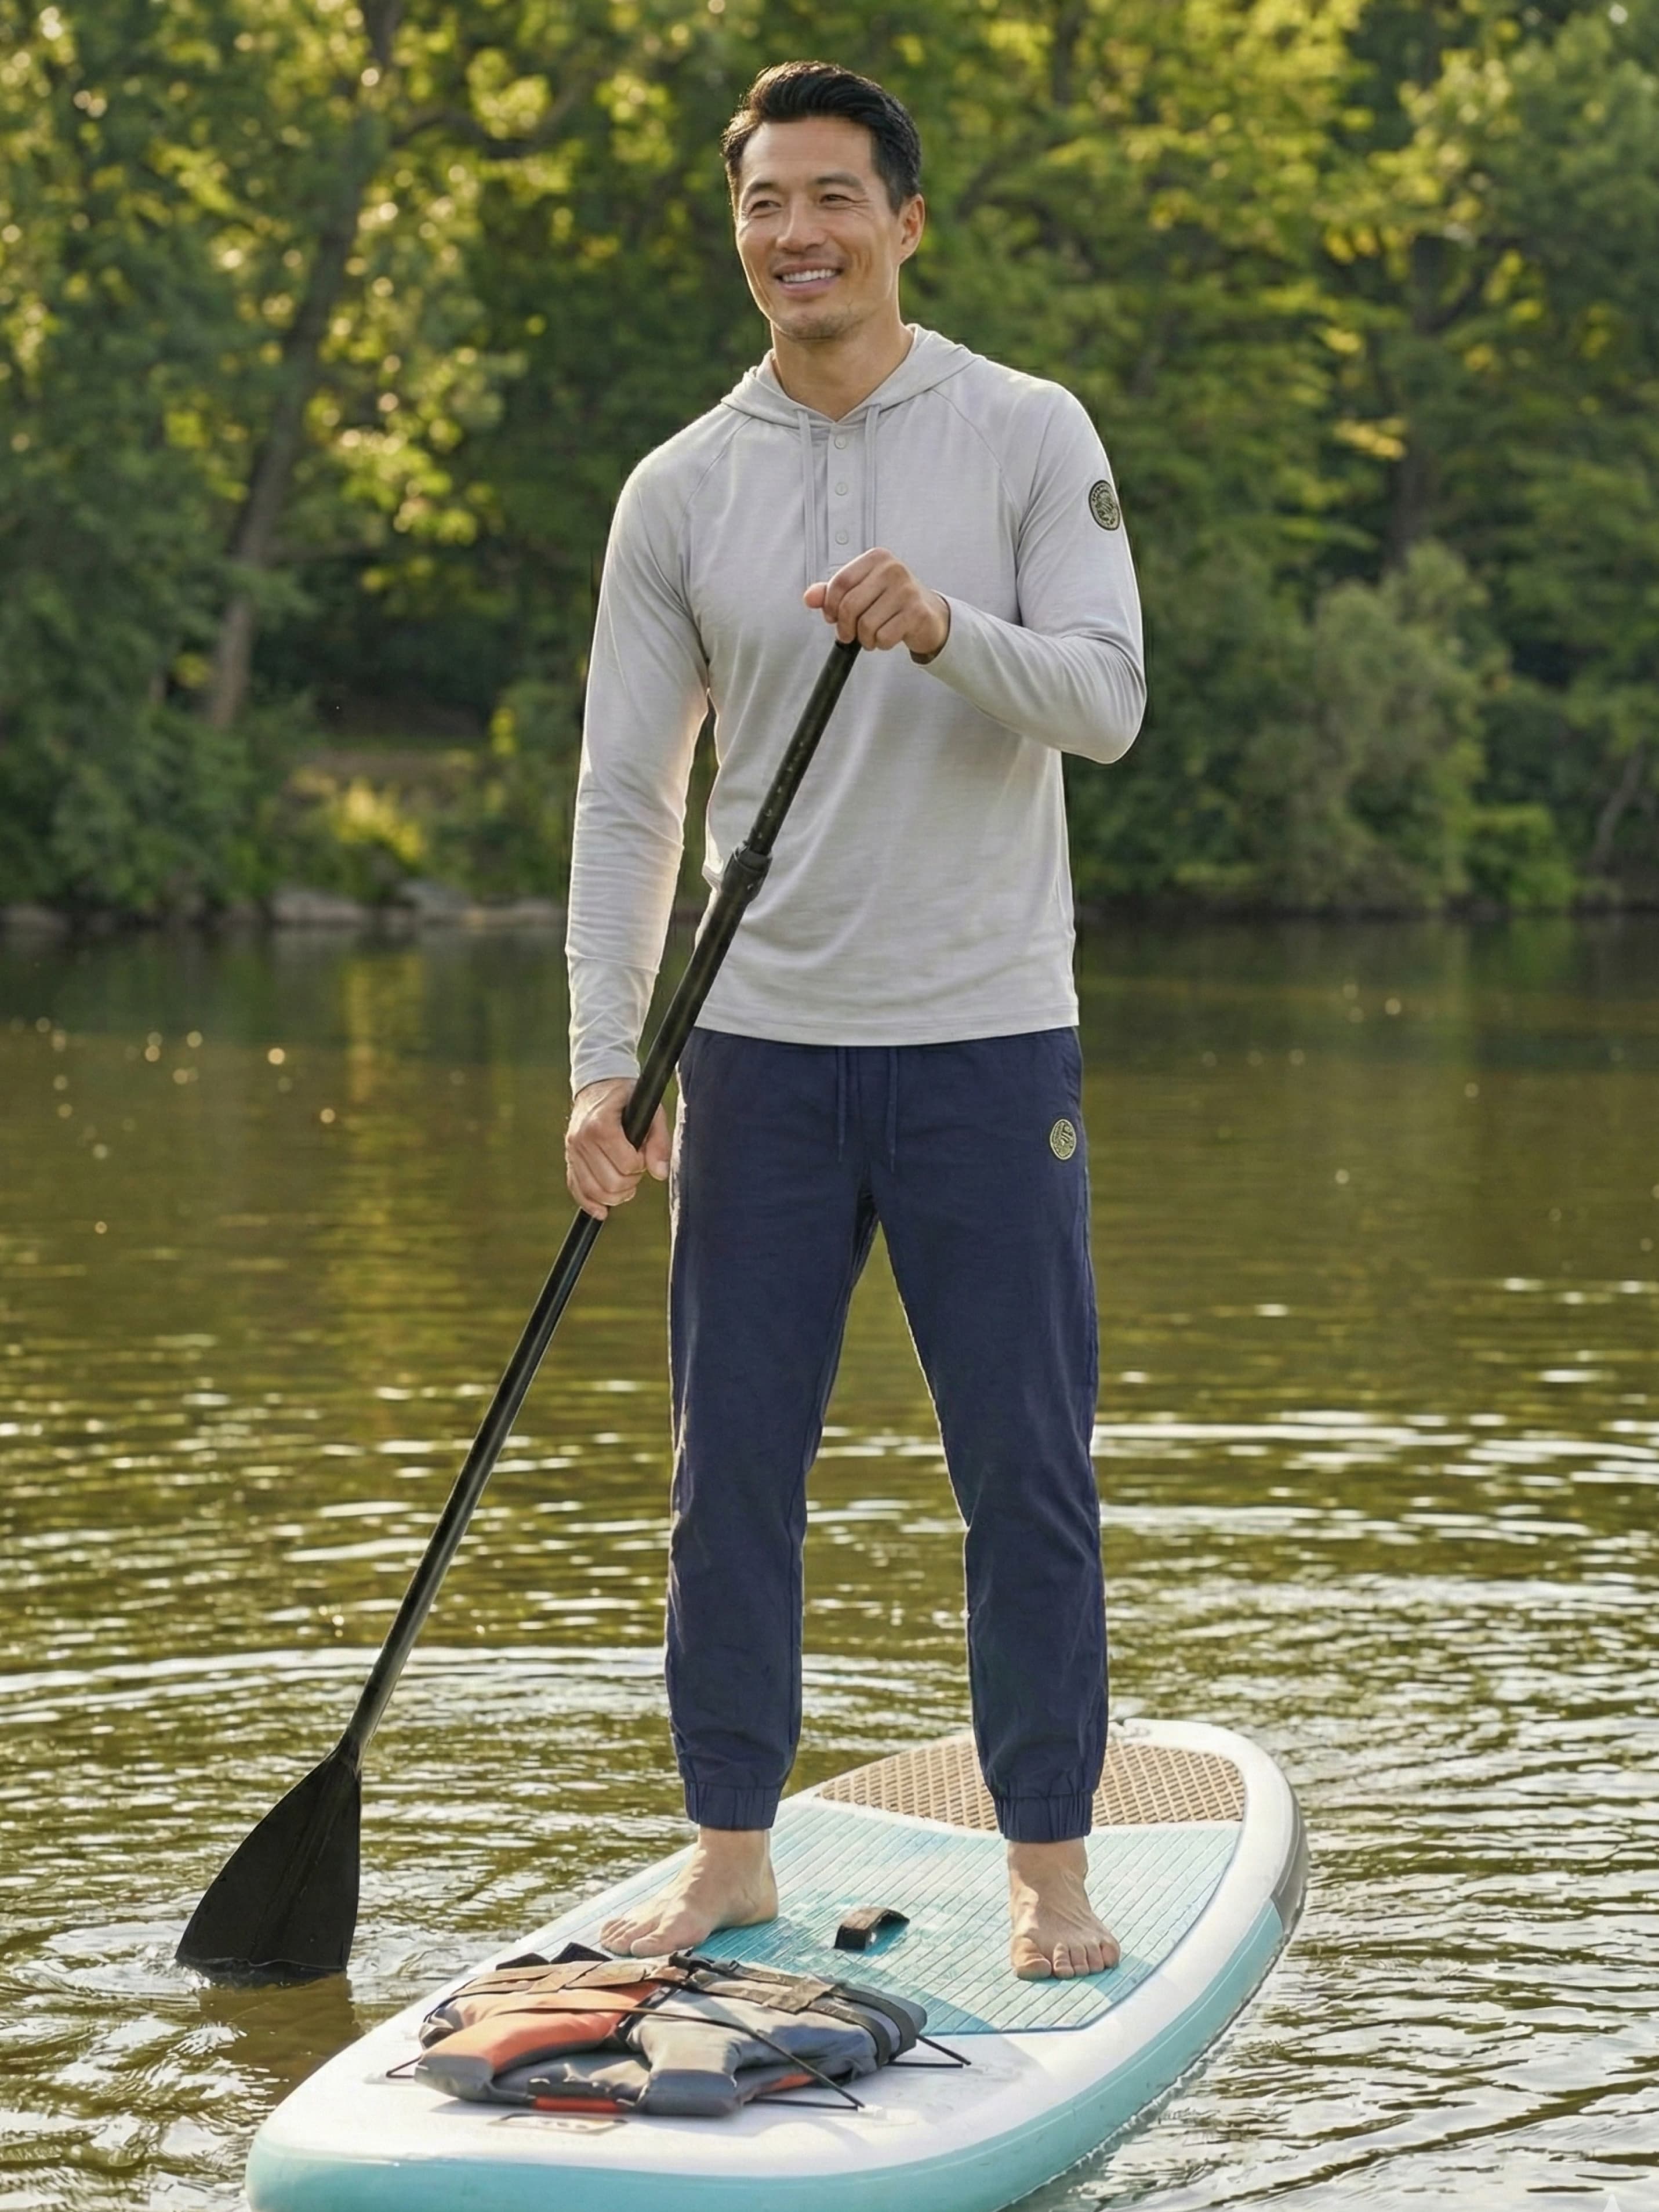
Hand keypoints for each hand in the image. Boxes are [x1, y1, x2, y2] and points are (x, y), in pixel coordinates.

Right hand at [565, 1077, 670, 1219]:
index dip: (641, 1164)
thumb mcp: (651, 1111)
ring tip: (627, 1182)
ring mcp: (571, 1151)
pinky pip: (576, 1190)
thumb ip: (659, 1141)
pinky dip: (591, 1204)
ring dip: (616, 1194)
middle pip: (611, 1182)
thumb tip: (660, 1173)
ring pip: (595, 1192)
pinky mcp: (569, 1159)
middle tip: (636, 1167)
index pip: (627, 1164)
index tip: (642, 1153)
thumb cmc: (628, 1098)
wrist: (598, 1085)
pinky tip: (603, 1211)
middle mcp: (581, 1139)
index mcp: (601, 1125)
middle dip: (630, 1181)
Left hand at [805, 548, 949, 658]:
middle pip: (849, 606)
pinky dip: (881, 644)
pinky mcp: (917, 612)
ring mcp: (907, 590)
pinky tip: (888, 637)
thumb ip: (833, 593)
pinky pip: (884, 637)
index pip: (839, 583)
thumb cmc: (892, 602)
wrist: (929, 615)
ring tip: (873, 635)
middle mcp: (892, 569)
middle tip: (850, 634)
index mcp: (876, 558)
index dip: (830, 606)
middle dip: (845, 627)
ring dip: (865, 639)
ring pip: (866, 625)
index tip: (832, 618)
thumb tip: (809, 597)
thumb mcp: (862, 591)